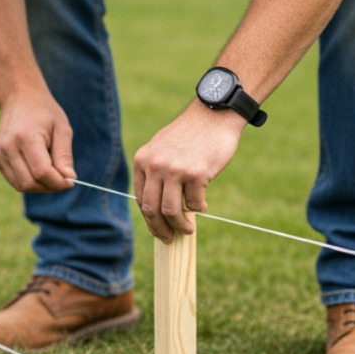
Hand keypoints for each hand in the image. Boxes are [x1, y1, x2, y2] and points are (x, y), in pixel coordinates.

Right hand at [0, 90, 75, 192]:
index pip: (42, 172)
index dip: (58, 182)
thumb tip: (69, 178)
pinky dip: (29, 181)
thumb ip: (64, 155)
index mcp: (26, 137)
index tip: (70, 181)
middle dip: (50, 186)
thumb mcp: (62, 129)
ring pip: (21, 186)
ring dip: (40, 186)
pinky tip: (39, 169)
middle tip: (63, 179)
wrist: (19, 97)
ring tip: (52, 173)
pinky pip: (14, 181)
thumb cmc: (44, 112)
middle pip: (30, 183)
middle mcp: (8, 147)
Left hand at [133, 103, 244, 241]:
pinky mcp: (195, 174)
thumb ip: (156, 172)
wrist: (214, 115)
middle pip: (151, 209)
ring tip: (187, 229)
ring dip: (179, 225)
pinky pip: (194, 203)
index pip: (140, 198)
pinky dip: (199, 208)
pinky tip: (203, 204)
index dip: (149, 218)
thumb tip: (158, 208)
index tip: (158, 227)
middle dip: (159, 229)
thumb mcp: (163, 148)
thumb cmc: (191, 134)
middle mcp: (154, 165)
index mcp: (143, 160)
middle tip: (169, 238)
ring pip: (170, 211)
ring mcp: (174, 170)